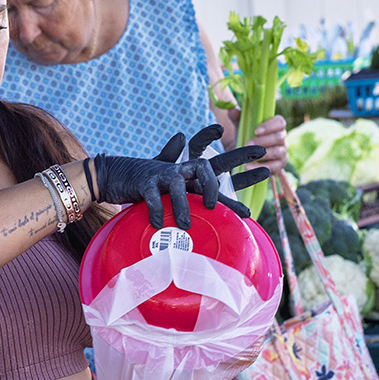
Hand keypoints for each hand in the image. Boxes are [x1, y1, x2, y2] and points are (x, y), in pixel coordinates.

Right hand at [95, 126, 270, 228]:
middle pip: (207, 170)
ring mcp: (161, 175)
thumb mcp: (168, 179)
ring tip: (185, 225)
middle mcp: (180, 170)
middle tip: (217, 205)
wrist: (111, 175)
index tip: (266, 169)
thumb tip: (193, 153)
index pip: (221, 168)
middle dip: (217, 185)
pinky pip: (153, 197)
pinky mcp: (143, 183)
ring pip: (179, 187)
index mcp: (189, 172)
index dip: (244, 168)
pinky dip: (156, 210)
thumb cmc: (144, 179)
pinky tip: (158, 223)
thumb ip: (188, 179)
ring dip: (182, 207)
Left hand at [235, 111, 287, 172]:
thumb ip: (237, 117)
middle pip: (279, 137)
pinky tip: (249, 167)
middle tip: (247, 144)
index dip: (270, 126)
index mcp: (276, 126)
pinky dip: (262, 168)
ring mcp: (283, 153)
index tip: (256, 131)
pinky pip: (275, 167)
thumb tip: (231, 109)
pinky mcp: (279, 166)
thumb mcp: (240, 126)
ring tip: (248, 158)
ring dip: (262, 155)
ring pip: (278, 152)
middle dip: (263, 141)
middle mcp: (282, 139)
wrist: (245, 156)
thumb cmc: (246, 137)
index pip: (280, 122)